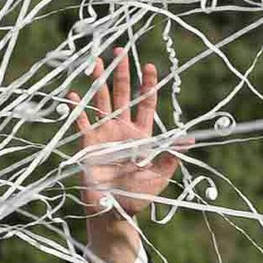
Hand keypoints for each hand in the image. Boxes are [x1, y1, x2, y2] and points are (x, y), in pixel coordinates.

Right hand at [74, 51, 189, 262]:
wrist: (114, 212)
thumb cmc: (138, 196)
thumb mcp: (158, 177)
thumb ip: (170, 158)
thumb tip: (189, 140)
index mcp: (142, 135)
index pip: (145, 103)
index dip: (147, 85)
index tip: (149, 65)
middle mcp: (122, 130)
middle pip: (122, 95)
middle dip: (121, 73)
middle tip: (119, 51)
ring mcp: (104, 135)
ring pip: (101, 102)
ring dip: (98, 83)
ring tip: (95, 62)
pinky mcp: (88, 144)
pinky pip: (82, 122)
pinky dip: (77, 109)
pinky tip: (73, 94)